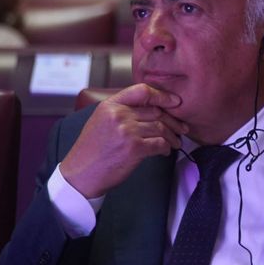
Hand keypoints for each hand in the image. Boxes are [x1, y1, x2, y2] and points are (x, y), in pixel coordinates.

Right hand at [59, 84, 185, 197]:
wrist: (81, 173)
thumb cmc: (93, 150)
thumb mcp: (101, 121)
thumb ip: (122, 111)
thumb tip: (152, 107)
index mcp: (110, 105)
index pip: (142, 91)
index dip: (162, 95)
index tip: (175, 102)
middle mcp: (118, 115)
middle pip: (156, 112)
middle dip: (173, 121)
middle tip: (182, 129)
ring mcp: (127, 131)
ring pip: (161, 128)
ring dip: (172, 137)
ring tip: (175, 143)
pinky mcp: (134, 148)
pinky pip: (160, 143)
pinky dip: (166, 148)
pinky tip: (164, 151)